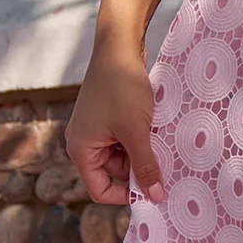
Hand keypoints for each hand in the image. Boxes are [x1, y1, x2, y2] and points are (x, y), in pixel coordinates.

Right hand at [67, 33, 158, 200]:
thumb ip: (145, 165)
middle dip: (137, 167)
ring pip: (123, 155)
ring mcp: (94, 129)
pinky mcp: (106, 118)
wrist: (118, 46)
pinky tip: (152, 126)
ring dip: (141, 150)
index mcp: (81, 150)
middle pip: (114, 173)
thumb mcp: (136, 130)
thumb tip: (155, 196)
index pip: (100, 190)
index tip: (152, 189)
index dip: (125, 195)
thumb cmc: (121, 87)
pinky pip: (123, 139)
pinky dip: (139, 137)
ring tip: (156, 135)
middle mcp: (83, 142)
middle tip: (162, 157)